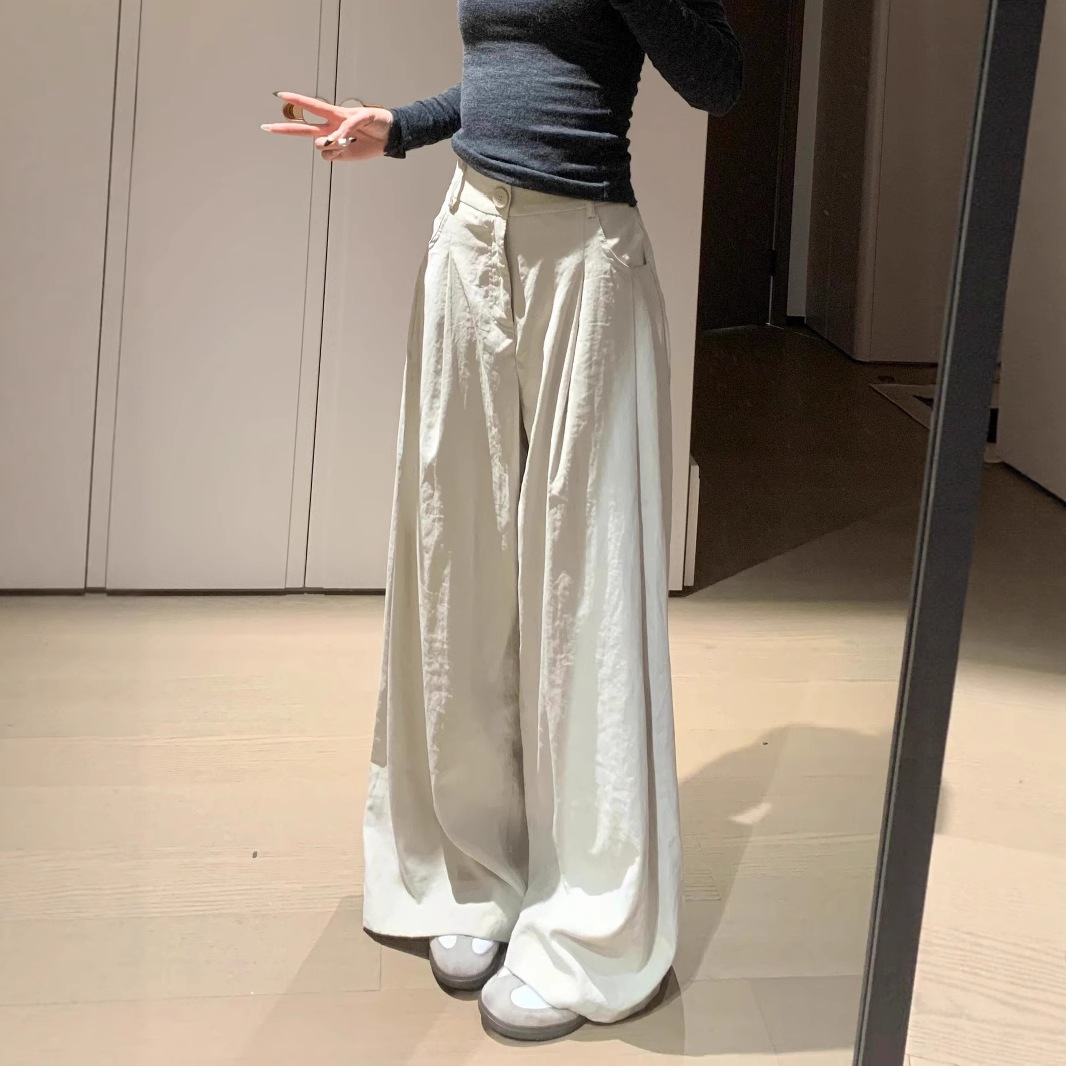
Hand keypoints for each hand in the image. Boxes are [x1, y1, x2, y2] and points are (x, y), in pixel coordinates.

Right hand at [261, 92, 392, 161]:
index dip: (297, 100)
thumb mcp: (366, 116)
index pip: (312, 106)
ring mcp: (333, 142)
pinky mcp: (339, 155)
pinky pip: (328, 157)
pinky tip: (345, 149)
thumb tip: (334, 139)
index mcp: (334, 114)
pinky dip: (334, 154)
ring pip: (318, 145)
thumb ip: (348, 125)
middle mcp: (330, 128)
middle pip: (302, 128)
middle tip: (267, 127)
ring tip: (345, 141)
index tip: (280, 95)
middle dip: (284, 128)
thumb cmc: (379, 120)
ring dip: (328, 144)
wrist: (389, 136)